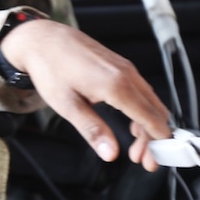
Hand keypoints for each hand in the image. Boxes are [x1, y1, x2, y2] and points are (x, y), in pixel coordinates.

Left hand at [0, 20, 170, 170]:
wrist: (42, 38)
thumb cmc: (50, 68)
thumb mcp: (67, 105)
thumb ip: (92, 130)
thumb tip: (110, 153)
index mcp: (116, 85)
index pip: (150, 118)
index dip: (157, 142)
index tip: (154, 160)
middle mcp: (126, 74)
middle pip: (155, 111)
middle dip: (155, 138)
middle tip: (145, 160)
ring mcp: (125, 68)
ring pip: (150, 101)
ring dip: (148, 125)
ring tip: (136, 147)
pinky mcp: (119, 65)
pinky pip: (141, 91)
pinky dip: (142, 110)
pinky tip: (131, 124)